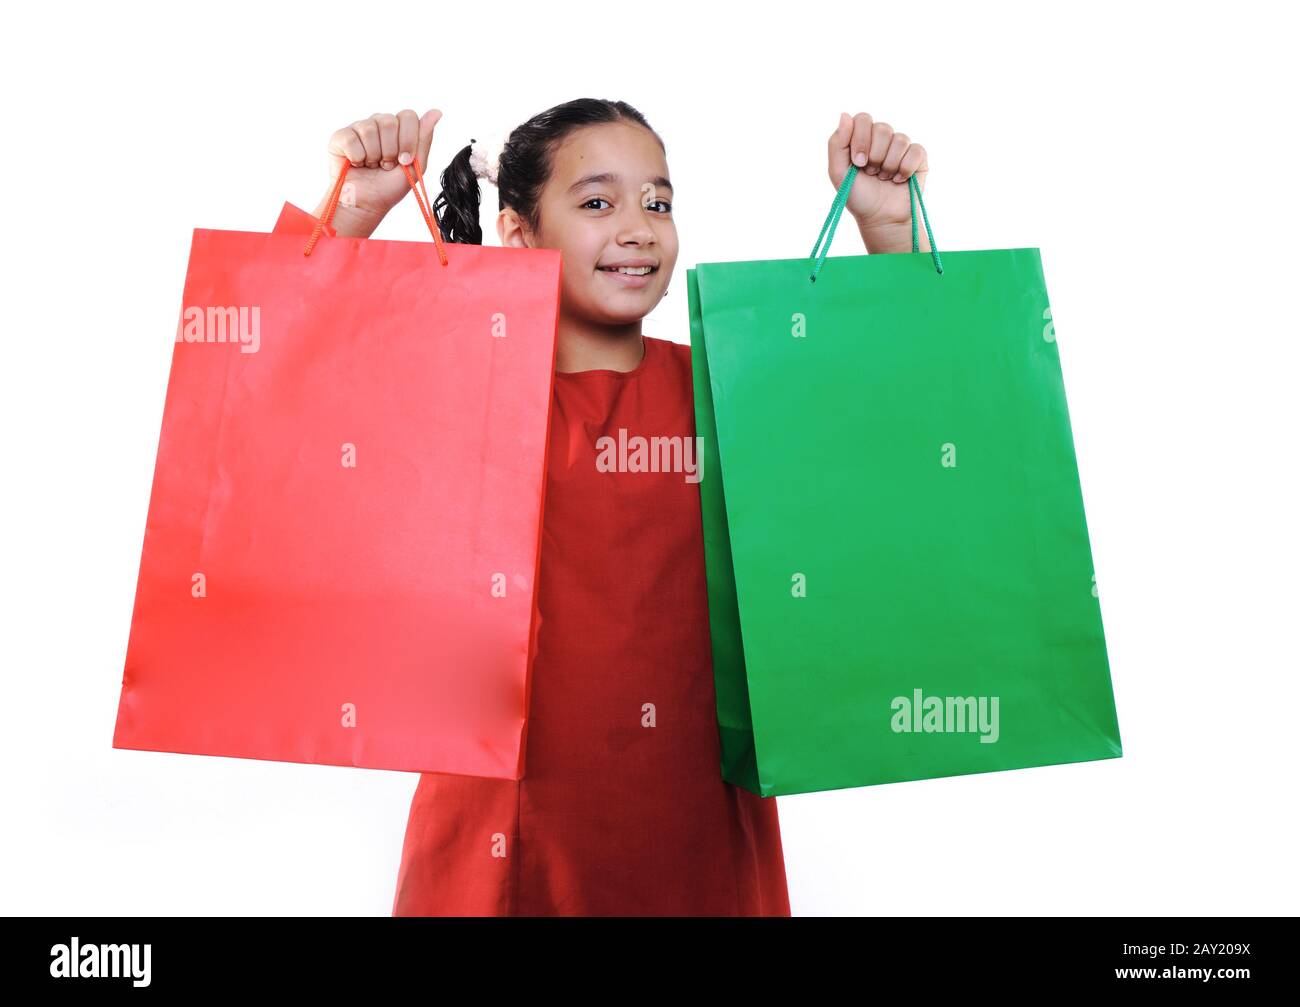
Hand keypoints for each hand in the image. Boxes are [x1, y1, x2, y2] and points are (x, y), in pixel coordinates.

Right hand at [314, 109, 441, 236]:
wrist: (366, 204)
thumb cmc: (389, 187)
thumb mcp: (415, 166)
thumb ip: (424, 138)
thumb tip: (437, 111)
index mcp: (398, 129)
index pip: (408, 116)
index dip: (408, 140)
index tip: (404, 160)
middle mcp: (378, 124)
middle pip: (389, 121)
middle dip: (390, 151)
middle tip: (385, 165)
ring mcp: (359, 128)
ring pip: (369, 129)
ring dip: (374, 156)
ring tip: (372, 165)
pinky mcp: (340, 136)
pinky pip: (351, 139)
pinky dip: (357, 158)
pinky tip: (356, 164)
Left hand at [827, 112, 927, 230]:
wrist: (880, 218)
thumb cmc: (858, 196)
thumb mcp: (838, 172)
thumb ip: (837, 144)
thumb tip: (845, 114)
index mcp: (862, 137)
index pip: (863, 119)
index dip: (861, 139)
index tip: (858, 162)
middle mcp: (882, 138)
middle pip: (883, 128)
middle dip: (875, 156)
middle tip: (871, 172)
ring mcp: (901, 146)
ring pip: (900, 140)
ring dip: (889, 166)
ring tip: (884, 178)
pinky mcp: (918, 156)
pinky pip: (915, 151)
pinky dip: (905, 170)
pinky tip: (899, 180)